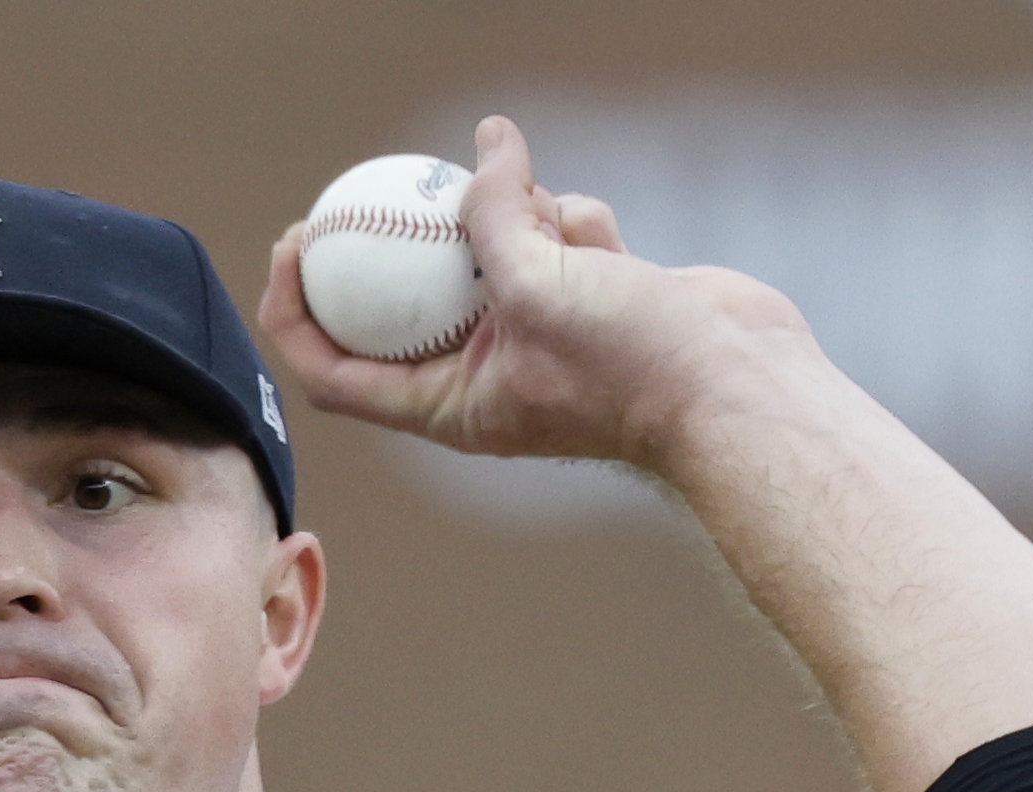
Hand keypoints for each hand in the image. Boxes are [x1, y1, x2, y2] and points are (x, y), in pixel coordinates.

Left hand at [257, 114, 806, 474]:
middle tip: (371, 182)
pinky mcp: (584, 297)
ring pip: (490, 248)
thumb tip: (486, 143)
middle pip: (406, 299)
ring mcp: (537, 334)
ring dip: (515, 217)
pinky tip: (609, 240)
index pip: (338, 370)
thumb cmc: (634, 366)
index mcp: (450, 405)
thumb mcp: (540, 284)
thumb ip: (494, 212)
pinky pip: (552, 237)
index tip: (295, 244)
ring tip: (552, 221)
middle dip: (398, 239)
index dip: (298, 313)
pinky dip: (573, 222)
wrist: (737, 386)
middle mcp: (485, 374)